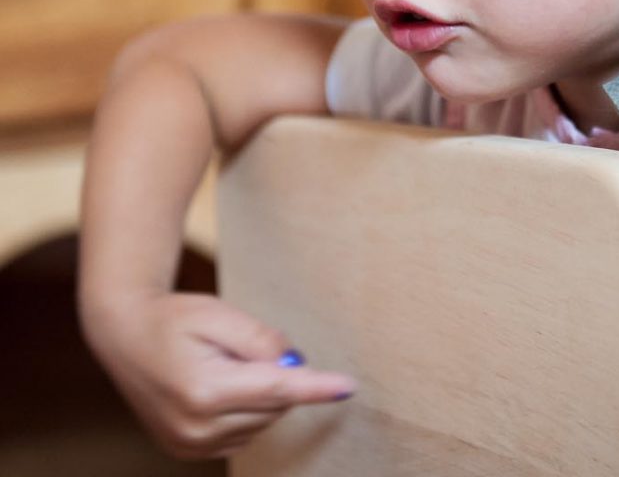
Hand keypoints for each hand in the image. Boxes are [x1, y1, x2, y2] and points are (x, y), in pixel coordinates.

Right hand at [84, 292, 356, 458]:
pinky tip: (223, 385)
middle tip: (244, 346)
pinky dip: (247, 409)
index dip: (316, 387)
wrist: (123, 335)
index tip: (347, 386)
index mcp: (205, 390)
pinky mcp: (188, 450)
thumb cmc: (173, 318)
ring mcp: (189, 444)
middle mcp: (197, 427)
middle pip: (273, 404)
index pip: (277, 389)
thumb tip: (295, 365)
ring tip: (224, 363)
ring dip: (262, 393)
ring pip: (262, 420)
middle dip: (278, 375)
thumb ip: (261, 340)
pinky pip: (242, 433)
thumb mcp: (219, 314)